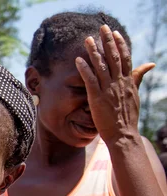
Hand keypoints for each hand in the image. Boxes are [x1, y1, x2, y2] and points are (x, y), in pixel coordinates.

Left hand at [76, 25, 154, 144]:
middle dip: (107, 42)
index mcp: (128, 81)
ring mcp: (108, 90)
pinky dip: (84, 69)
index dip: (120, 44)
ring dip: (93, 52)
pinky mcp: (97, 98)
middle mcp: (119, 83)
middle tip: (101, 29)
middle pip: (114, 57)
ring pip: (101, 66)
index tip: (114, 34)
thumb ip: (138, 78)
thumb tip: (149, 64)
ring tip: (87, 40)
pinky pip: (90, 81)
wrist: (123, 134)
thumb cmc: (127, 116)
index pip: (125, 58)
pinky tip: (78, 60)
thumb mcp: (135, 94)